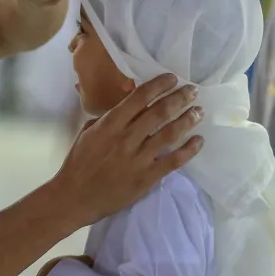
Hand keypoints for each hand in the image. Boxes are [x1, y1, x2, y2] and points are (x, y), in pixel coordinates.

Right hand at [50, 73, 204, 226]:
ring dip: (187, 120)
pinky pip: (173, 161)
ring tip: (199, 112)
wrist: (75, 197)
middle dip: (179, 98)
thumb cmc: (79, 162)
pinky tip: (198, 141)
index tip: (172, 78)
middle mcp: (128, 137)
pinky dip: (189, 150)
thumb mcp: (89, 132)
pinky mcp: (148, 177)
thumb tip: (129, 107)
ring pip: (170, 134)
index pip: (140, 97)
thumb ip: (110, 118)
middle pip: (160, 112)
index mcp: (111, 124)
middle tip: (192, 91)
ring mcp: (139, 158)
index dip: (159, 85)